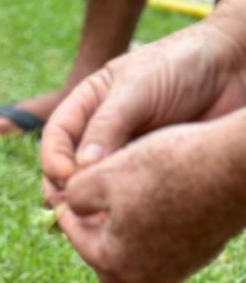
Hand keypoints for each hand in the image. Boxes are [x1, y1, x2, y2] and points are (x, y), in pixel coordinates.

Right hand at [41, 19, 245, 205]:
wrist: (234, 67)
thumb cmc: (183, 64)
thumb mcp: (137, 88)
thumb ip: (108, 125)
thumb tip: (79, 170)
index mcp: (88, 106)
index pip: (56, 140)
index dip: (54, 161)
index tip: (67, 179)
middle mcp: (100, 134)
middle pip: (68, 170)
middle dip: (68, 192)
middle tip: (78, 210)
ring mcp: (123, 156)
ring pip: (96, 189)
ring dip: (94, 206)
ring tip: (103, 218)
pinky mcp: (146, 174)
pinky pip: (125, 198)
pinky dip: (122, 210)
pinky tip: (128, 218)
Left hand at [55, 118, 245, 282]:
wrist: (236, 166)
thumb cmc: (168, 166)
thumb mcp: (106, 173)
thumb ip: (75, 193)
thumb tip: (67, 205)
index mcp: (114, 261)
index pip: (77, 238)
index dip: (68, 212)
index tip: (64, 196)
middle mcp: (144, 276)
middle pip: (105, 257)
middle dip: (94, 231)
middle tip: (89, 207)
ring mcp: (176, 270)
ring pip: (136, 255)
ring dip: (124, 234)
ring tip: (121, 205)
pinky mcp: (200, 257)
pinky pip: (166, 248)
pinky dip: (154, 231)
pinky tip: (156, 205)